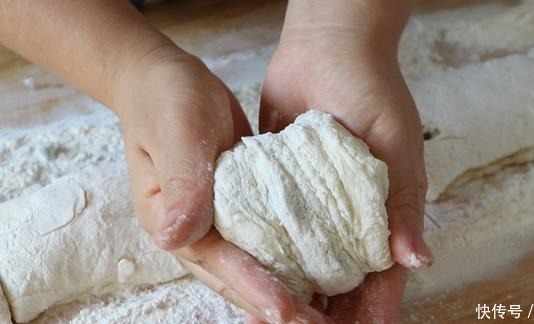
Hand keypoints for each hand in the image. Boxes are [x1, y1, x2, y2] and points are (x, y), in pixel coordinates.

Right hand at [112, 45, 316, 322]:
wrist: (162, 80)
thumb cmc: (166, 101)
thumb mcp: (178, 133)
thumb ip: (182, 183)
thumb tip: (179, 237)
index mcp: (171, 219)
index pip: (218, 262)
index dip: (253, 285)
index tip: (285, 309)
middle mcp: (190, 231)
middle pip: (234, 277)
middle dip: (273, 304)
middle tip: (314, 323)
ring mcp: (210, 222)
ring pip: (248, 266)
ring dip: (281, 289)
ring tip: (318, 311)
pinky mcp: (232, 207)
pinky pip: (258, 242)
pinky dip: (282, 259)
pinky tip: (311, 269)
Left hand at [252, 7, 433, 320]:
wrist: (326, 47)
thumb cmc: (371, 89)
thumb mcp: (397, 144)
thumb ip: (404, 202)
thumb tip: (417, 260)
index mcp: (383, 212)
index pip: (381, 277)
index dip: (370, 311)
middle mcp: (349, 216)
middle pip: (341, 281)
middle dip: (327, 312)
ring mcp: (315, 205)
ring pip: (307, 264)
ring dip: (294, 291)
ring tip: (270, 315)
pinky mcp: (283, 188)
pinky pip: (276, 230)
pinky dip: (270, 255)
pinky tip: (253, 274)